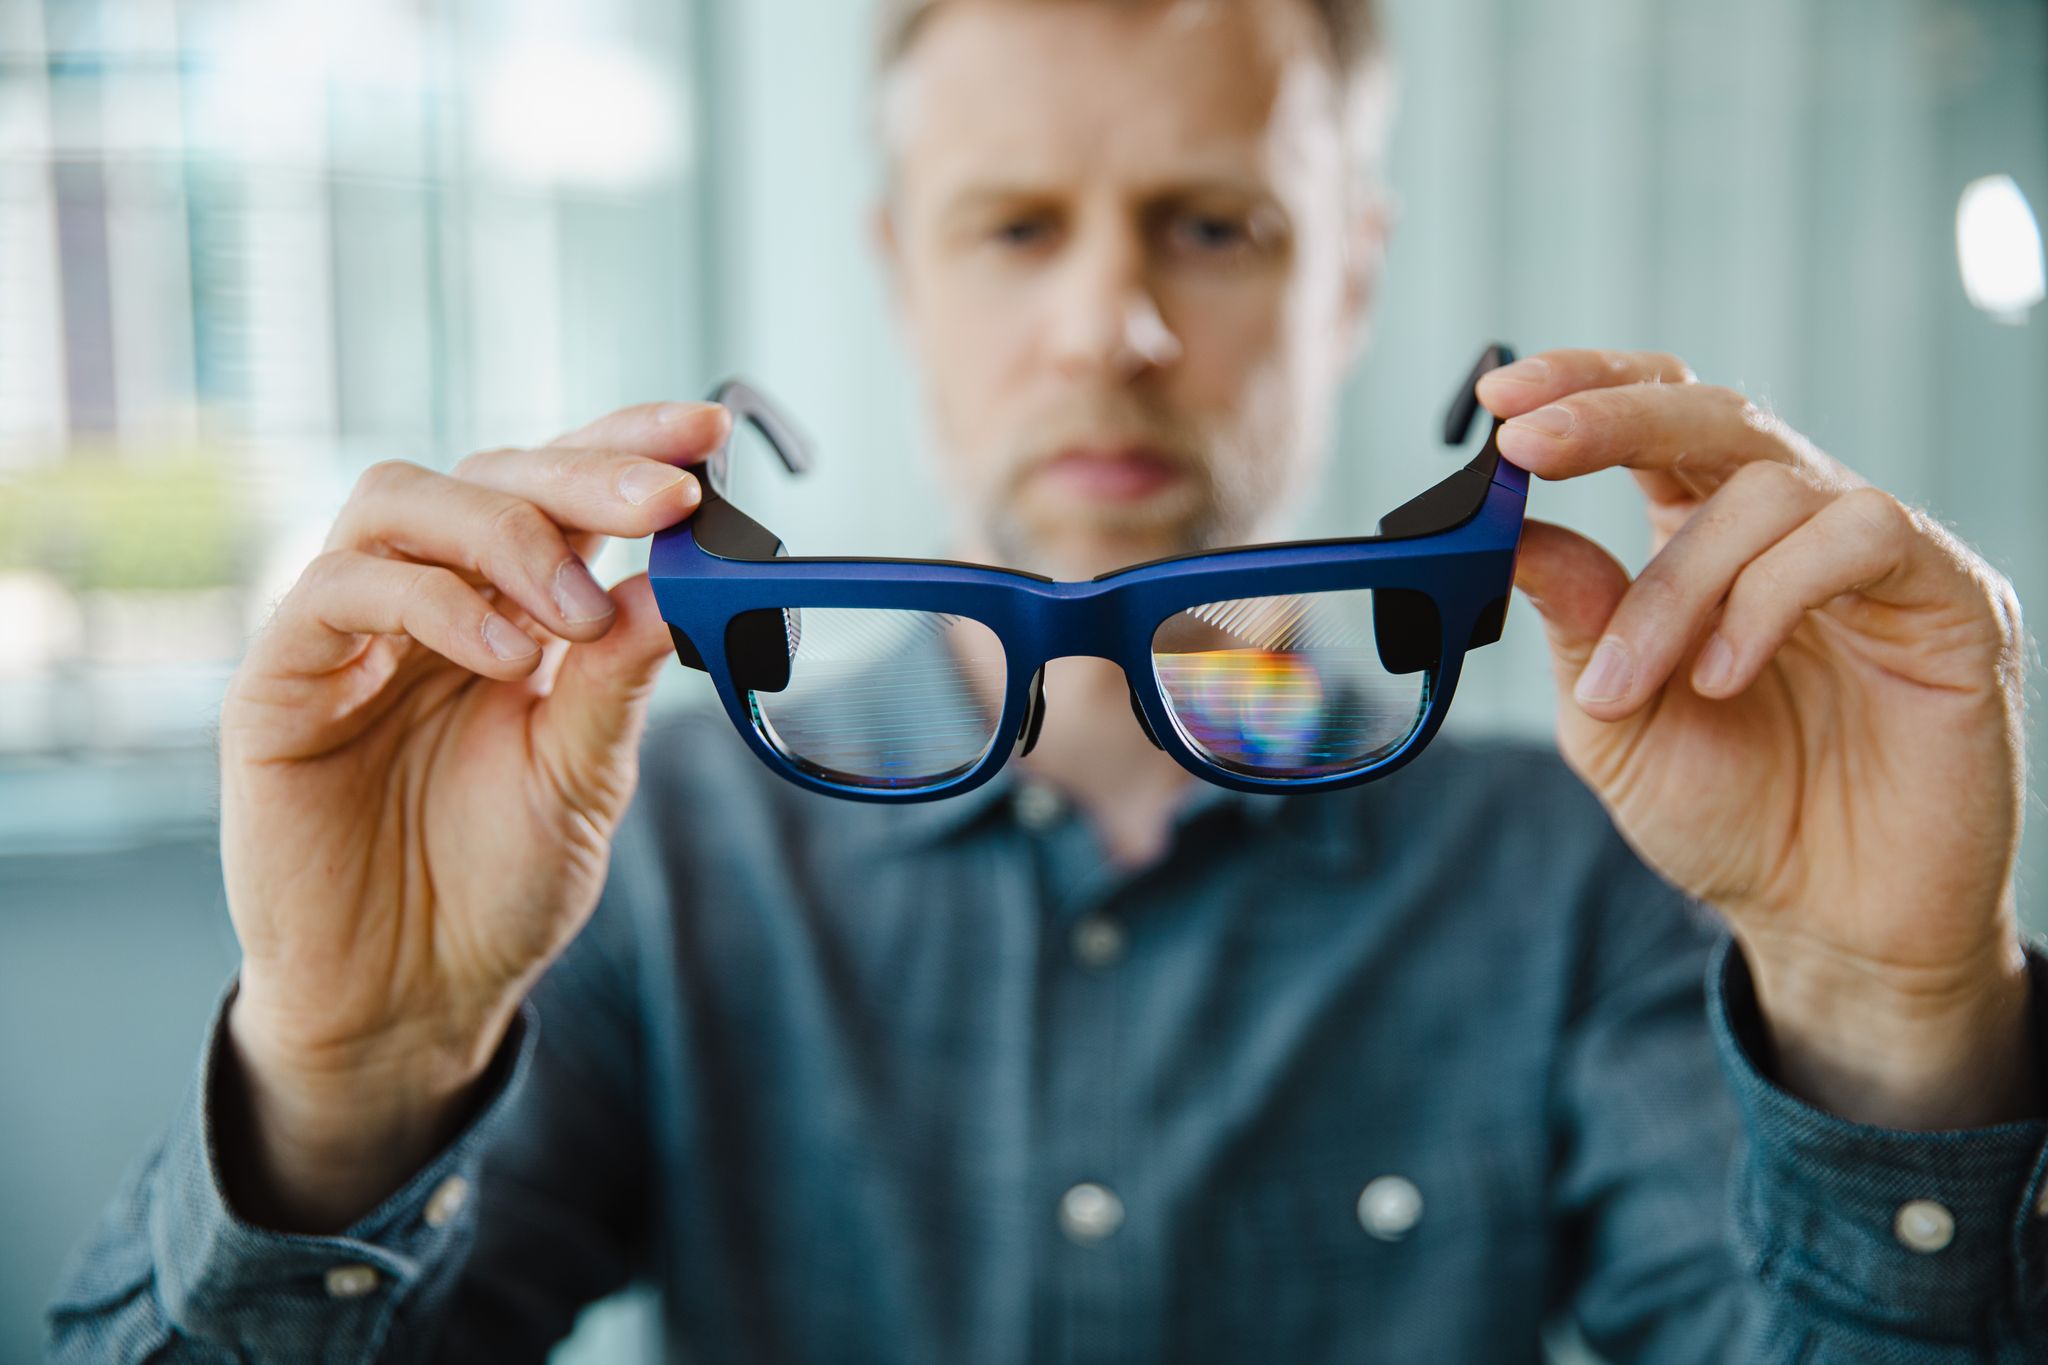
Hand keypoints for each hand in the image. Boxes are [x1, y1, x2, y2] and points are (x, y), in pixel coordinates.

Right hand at [217, 400, 726, 1227]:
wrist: (408, 997)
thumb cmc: (499, 883)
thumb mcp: (584, 774)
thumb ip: (618, 676)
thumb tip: (677, 579)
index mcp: (513, 611)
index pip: (561, 493)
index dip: (624, 445)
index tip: (706, 432)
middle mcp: (430, 599)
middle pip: (489, 475)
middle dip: (585, 475)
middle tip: (665, 500)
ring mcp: (350, 632)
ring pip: (401, 500)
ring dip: (507, 536)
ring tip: (575, 615)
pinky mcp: (282, 679)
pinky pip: (339, 589)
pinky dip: (431, 601)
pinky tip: (501, 655)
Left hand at [1477, 349, 2033, 1128]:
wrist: (1826, 922)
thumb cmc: (1727, 816)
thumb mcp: (1612, 721)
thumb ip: (1573, 620)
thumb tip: (1511, 527)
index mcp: (1709, 542)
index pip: (1659, 417)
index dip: (1586, 388)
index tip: (1501, 400)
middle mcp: (1795, 530)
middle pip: (1714, 413)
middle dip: (1610, 416)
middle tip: (1525, 443)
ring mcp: (1876, 559)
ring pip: (1769, 488)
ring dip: (1676, 583)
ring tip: (1633, 684)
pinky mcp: (1949, 599)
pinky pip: (1860, 536)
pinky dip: (1768, 597)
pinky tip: (1722, 677)